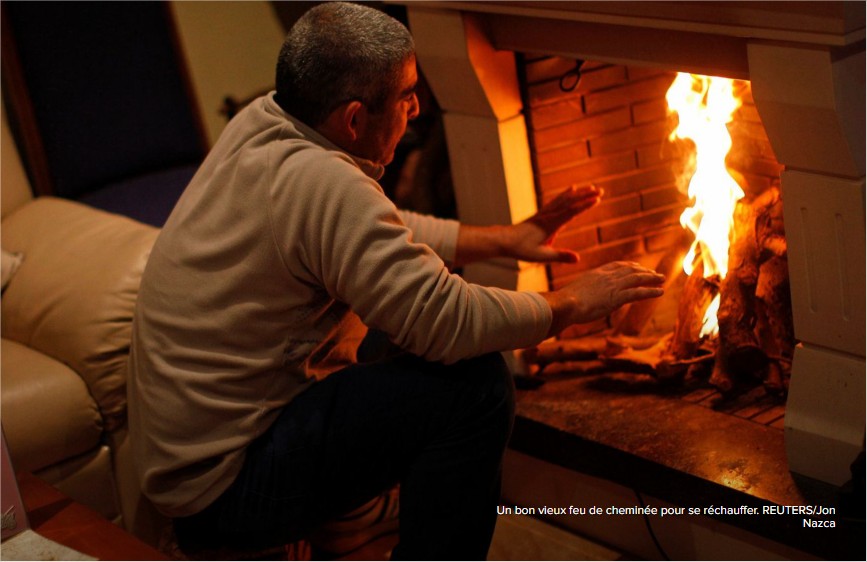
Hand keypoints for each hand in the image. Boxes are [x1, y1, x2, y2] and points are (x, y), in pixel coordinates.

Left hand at [506, 185, 601, 262]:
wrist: (504, 240)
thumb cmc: (521, 249)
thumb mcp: (542, 256)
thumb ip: (560, 256)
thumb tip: (578, 258)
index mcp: (550, 224)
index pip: (571, 212)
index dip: (585, 205)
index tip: (598, 198)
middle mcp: (548, 215)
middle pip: (570, 202)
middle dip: (586, 195)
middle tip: (601, 189)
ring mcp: (545, 213)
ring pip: (564, 199)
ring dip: (579, 193)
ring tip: (590, 187)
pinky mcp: (542, 214)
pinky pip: (557, 201)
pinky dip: (566, 194)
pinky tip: (571, 189)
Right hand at [542, 261, 664, 335]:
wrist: (565, 304)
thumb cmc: (564, 302)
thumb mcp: (573, 292)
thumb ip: (582, 292)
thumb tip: (578, 298)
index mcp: (596, 273)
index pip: (617, 265)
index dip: (629, 265)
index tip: (637, 266)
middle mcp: (607, 277)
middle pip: (630, 270)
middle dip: (644, 271)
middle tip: (654, 273)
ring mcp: (612, 286)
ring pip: (637, 279)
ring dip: (651, 279)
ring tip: (662, 279)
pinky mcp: (617, 297)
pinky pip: (638, 293)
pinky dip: (651, 291)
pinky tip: (660, 292)